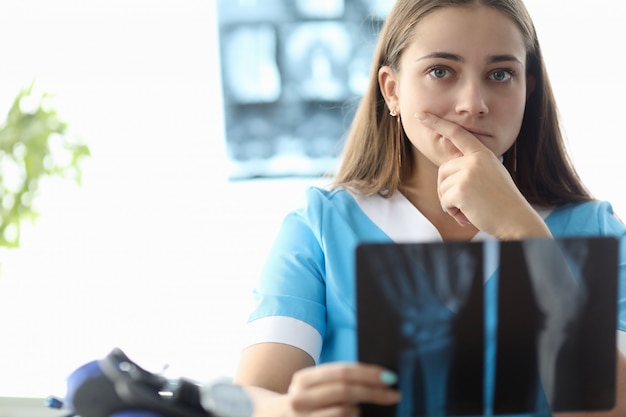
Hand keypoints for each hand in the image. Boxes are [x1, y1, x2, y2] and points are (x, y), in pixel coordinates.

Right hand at [284, 363, 399, 416]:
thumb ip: (337, 378)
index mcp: (304, 379)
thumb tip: (377, 376)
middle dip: (374, 391)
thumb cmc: (305, 399)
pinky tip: (351, 415)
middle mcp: (300, 398)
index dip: (368, 373)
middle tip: (394, 393)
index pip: (342, 372)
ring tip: (360, 408)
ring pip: (344, 411)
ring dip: (358, 408)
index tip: (389, 376)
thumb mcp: (313, 384)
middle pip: (346, 390)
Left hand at [417, 112, 550, 238]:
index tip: (420, 115)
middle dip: (448, 190)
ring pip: (442, 188)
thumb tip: (447, 167)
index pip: (456, 133)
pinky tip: (469, 215)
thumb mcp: (491, 175)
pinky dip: (454, 212)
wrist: (516, 220)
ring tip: (472, 208)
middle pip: (443, 171)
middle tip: (468, 202)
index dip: (437, 123)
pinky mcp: (461, 189)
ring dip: (452, 203)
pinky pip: (444, 201)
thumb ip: (472, 166)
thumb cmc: (501, 202)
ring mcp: (468, 173)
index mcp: (482, 154)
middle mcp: (474, 160)